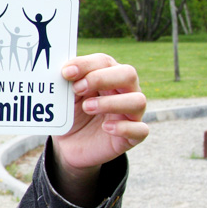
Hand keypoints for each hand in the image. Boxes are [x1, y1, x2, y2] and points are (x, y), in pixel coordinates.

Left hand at [51, 53, 148, 203]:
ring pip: (138, 101)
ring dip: (111, 102)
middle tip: (78, 88)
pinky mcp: (132, 136)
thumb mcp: (67, 98)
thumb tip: (65, 72)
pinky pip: (140, 130)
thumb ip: (68, 84)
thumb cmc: (72, 114)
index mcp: (108, 76)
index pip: (104, 61)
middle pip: (128, 74)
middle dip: (102, 78)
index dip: (86, 65)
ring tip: (87, 107)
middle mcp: (125, 91)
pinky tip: (106, 128)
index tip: (66, 73)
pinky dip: (124, 128)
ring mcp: (131, 114)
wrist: (69, 146)